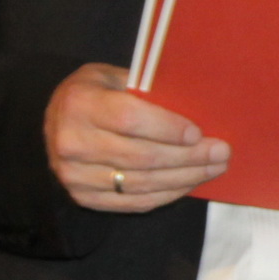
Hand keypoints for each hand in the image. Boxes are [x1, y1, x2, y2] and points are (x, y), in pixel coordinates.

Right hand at [45, 63, 226, 211]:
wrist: (57, 121)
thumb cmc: (96, 93)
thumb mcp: (115, 77)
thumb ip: (148, 91)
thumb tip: (198, 108)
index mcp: (79, 104)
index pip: (130, 120)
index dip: (168, 129)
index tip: (199, 133)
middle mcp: (71, 141)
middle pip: (141, 157)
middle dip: (188, 157)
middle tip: (221, 153)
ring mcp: (74, 175)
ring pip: (141, 183)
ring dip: (184, 178)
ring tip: (213, 168)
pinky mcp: (83, 197)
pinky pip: (134, 202)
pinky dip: (167, 194)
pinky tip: (189, 183)